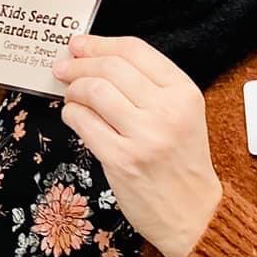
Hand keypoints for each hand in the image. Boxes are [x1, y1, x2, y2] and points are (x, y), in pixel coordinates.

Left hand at [51, 34, 222, 256]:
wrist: (193, 214)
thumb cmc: (181, 163)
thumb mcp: (182, 114)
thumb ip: (148, 86)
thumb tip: (96, 59)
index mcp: (184, 92)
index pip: (135, 51)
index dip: (100, 43)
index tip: (80, 44)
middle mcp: (167, 110)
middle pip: (110, 68)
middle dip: (79, 63)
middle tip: (63, 67)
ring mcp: (144, 136)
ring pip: (94, 91)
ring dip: (73, 89)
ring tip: (70, 95)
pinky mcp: (121, 160)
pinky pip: (83, 123)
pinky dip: (71, 113)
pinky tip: (74, 116)